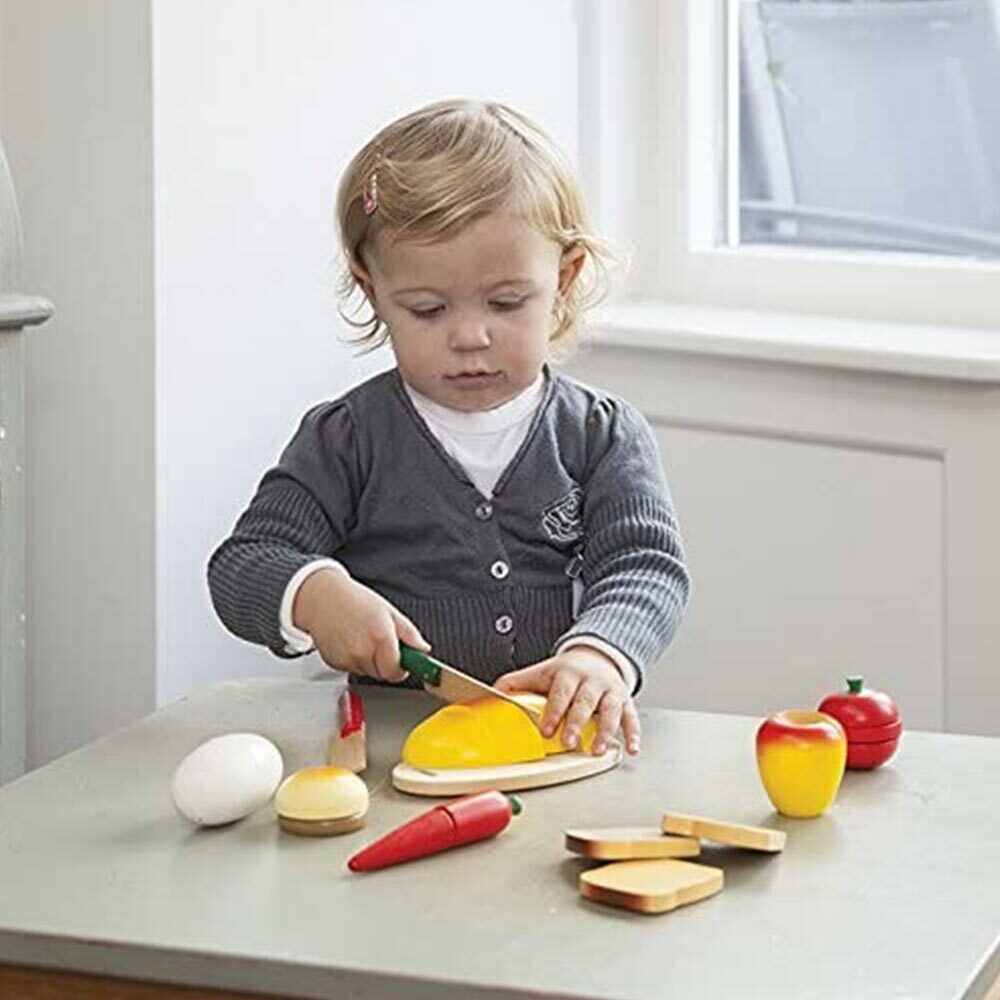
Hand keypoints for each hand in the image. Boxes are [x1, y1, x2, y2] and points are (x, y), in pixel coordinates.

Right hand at [292, 568, 429, 681]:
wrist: (321, 598)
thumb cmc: (354, 600)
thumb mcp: (388, 611)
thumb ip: (409, 633)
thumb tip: (423, 649)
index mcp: (381, 637)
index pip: (396, 671)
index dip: (402, 668)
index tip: (403, 663)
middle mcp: (363, 651)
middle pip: (383, 674)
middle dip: (386, 663)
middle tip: (381, 643)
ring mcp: (347, 659)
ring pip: (367, 672)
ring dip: (370, 661)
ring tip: (362, 637)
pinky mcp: (334, 663)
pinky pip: (352, 668)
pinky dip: (354, 660)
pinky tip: (350, 641)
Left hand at [494, 646, 640, 756]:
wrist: (598, 657)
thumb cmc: (567, 671)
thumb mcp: (542, 671)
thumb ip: (518, 683)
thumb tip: (491, 694)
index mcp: (568, 673)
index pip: (560, 691)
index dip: (554, 711)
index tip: (546, 729)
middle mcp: (591, 681)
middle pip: (585, 702)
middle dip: (577, 723)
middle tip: (569, 742)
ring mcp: (610, 691)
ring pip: (610, 711)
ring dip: (605, 732)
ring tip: (596, 751)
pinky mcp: (625, 701)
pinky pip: (631, 717)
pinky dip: (632, 734)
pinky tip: (630, 748)